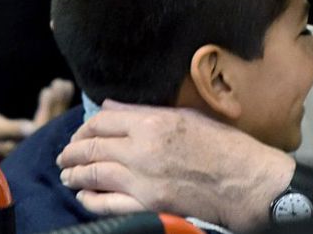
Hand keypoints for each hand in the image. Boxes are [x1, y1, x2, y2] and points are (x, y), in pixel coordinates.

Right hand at [0, 79, 74, 156]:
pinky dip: (57, 102)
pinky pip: (51, 116)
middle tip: (61, 83)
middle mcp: (34, 145)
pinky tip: (64, 89)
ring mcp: (36, 138)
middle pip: (51, 123)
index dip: (47, 109)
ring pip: (53, 118)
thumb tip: (31, 128)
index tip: (48, 91)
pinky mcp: (37, 130)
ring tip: (63, 83)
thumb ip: (12, 128)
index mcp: (23, 148)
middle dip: (57, 103)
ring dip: (60, 101)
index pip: (40, 128)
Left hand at [56, 100, 295, 230]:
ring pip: (94, 174)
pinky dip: (90, 199)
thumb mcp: (187, 117)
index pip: (102, 120)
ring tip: (67, 174)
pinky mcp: (148, 206)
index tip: (80, 132)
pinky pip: (107, 203)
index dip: (85, 127)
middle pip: (92, 147)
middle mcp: (141, 150)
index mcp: (152, 123)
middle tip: (65, 155)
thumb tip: (111, 107)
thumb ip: (145, 112)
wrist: (248, 182)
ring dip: (76, 174)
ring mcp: (142, 181)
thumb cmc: (225, 146)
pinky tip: (84, 196)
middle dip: (73, 151)